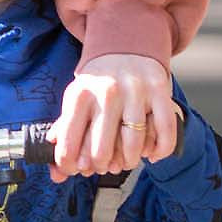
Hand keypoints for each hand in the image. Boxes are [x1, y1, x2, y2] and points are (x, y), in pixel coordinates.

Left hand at [50, 52, 177, 177]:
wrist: (128, 47)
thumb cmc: (99, 83)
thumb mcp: (76, 100)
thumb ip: (65, 135)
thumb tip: (57, 174)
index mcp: (80, 95)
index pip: (69, 145)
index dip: (70, 166)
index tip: (76, 168)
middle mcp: (107, 92)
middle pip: (101, 151)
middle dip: (101, 167)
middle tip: (103, 166)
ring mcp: (136, 91)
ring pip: (133, 145)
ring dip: (129, 162)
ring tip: (125, 161)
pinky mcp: (160, 91)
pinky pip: (164, 131)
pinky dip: (159, 150)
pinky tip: (151, 155)